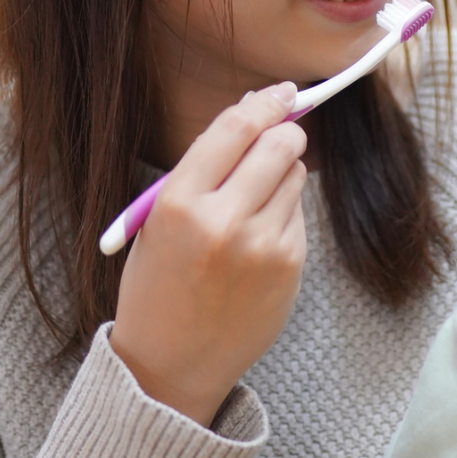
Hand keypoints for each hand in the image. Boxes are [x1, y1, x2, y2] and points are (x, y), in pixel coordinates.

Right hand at [109, 83, 308, 426]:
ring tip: (250, 205)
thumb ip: (204, 168)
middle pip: (280, 144)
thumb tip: (256, 111)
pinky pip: (298, 216)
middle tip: (281, 131)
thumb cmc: (159, 284)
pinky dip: (283, 215)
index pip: (234, 128)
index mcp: (178, 204)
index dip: (264, 102)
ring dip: (282, 175)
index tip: (282, 92)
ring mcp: (262, 247)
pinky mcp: (289, 268)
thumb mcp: (158, 221)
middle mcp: (223, 222)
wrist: (170, 365)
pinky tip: (255, 242)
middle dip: (284, 132)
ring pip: (295, 176)